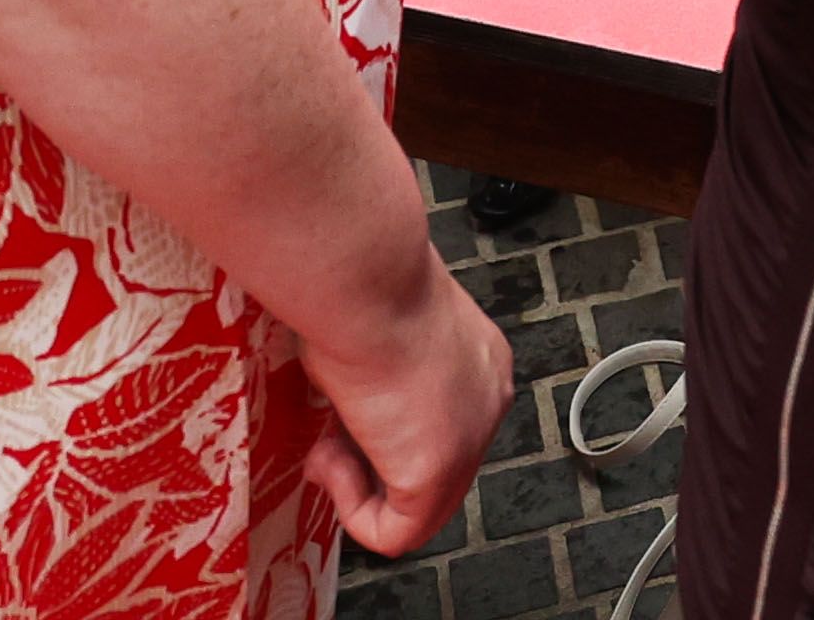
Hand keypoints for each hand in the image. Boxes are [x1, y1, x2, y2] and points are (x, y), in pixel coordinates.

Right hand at [296, 270, 513, 559]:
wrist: (363, 277)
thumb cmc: (359, 286)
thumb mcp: (373, 335)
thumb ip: (375, 382)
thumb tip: (347, 409)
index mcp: (478, 362)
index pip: (438, 429)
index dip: (379, 437)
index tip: (343, 418)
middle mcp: (487, 399)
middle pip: (430, 473)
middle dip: (368, 467)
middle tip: (328, 441)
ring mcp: (472, 438)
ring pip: (416, 512)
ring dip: (355, 489)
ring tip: (327, 446)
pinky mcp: (438, 469)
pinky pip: (395, 535)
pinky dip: (352, 512)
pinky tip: (332, 459)